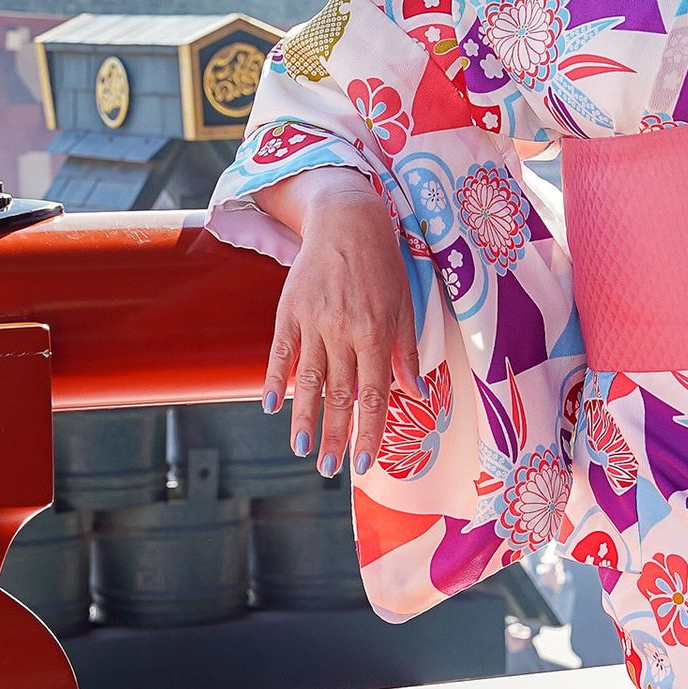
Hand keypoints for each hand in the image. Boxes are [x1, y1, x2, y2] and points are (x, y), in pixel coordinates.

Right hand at [262, 173, 424, 477]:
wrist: (346, 218)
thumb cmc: (383, 263)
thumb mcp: (406, 304)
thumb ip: (407, 351)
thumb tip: (417, 394)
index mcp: (376, 332)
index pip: (374, 394)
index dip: (369, 431)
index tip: (363, 462)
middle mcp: (343, 330)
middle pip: (338, 394)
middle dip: (334, 435)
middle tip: (328, 469)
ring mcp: (313, 321)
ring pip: (306, 380)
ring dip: (304, 419)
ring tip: (302, 450)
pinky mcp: (289, 310)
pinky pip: (280, 352)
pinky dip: (274, 380)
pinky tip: (271, 407)